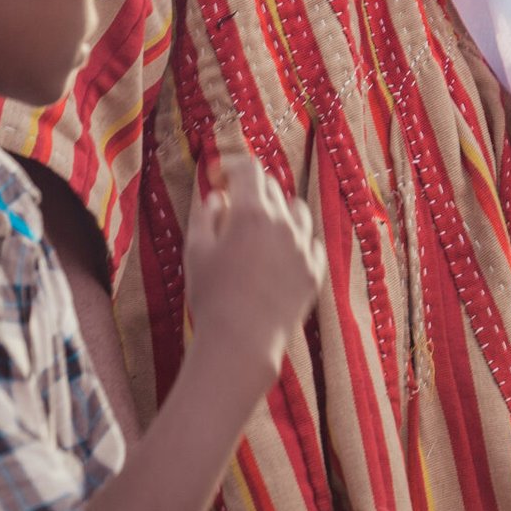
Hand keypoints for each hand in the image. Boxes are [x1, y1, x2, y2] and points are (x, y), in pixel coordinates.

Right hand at [183, 155, 324, 383]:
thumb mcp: (196, 251)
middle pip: (272, 187)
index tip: (219, 179)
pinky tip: (281, 255)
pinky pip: (312, 243)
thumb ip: (205, 215)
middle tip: (234, 208)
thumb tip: (218, 197)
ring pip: (297, 210)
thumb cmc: (212, 297)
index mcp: (251, 212)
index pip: (248, 169)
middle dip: (251, 190)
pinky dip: (298, 241)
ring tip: (261, 230)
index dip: (231, 167)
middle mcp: (283, 222)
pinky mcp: (314, 272)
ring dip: (279, 211)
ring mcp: (303, 247)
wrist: (241, 343)